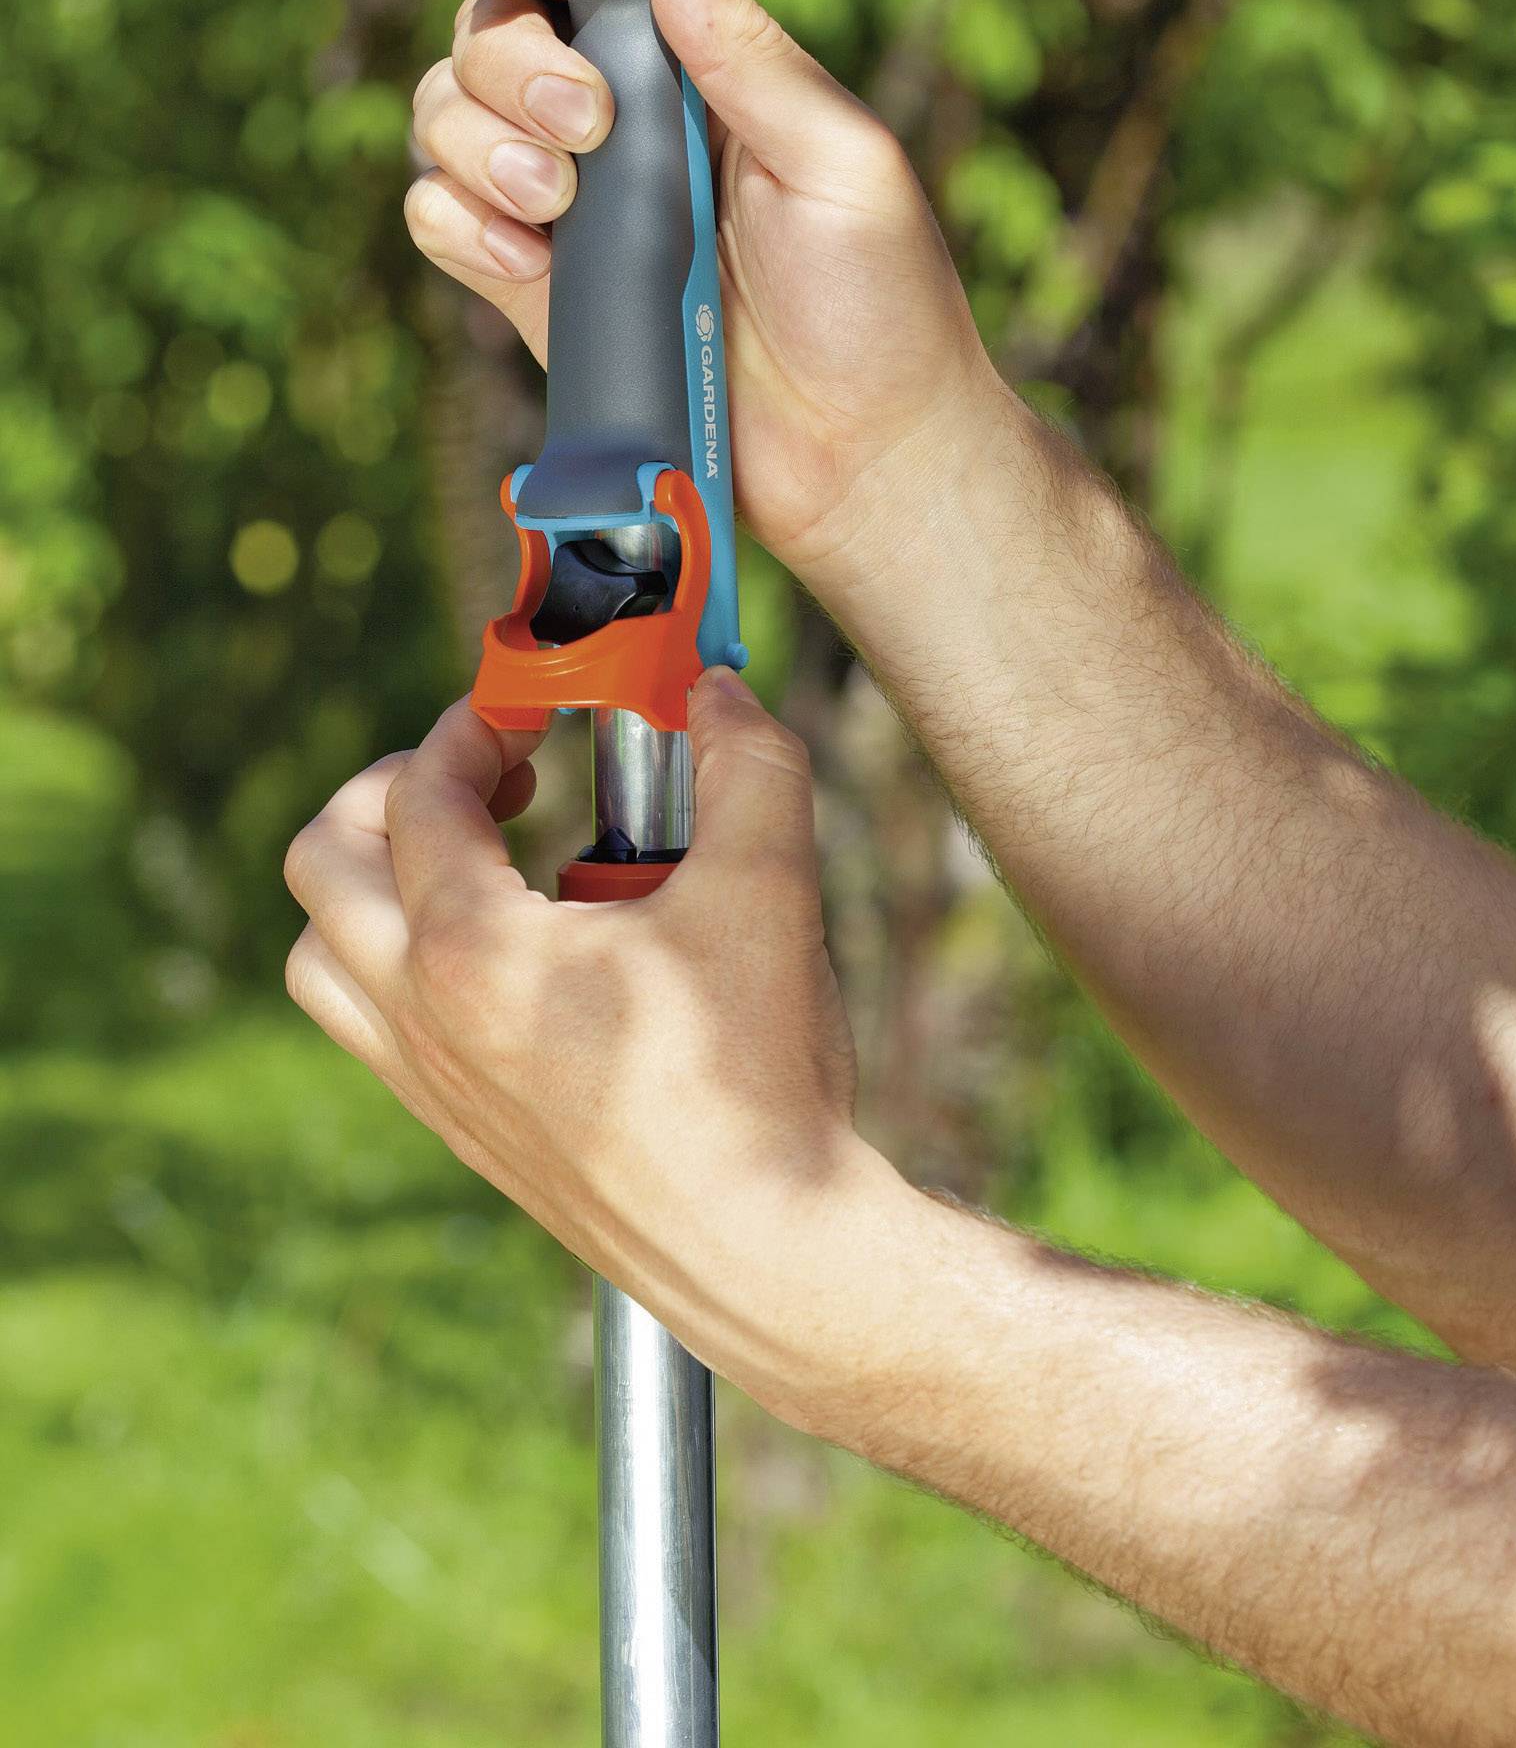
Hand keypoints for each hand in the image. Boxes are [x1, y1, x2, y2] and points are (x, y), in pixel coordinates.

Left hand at [283, 669, 900, 1403]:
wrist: (766, 1250)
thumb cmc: (758, 1081)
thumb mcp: (768, 891)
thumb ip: (749, 765)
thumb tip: (717, 690)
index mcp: (473, 953)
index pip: (419, 793)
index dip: (475, 725)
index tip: (534, 708)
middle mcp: (423, 1019)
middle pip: (321, 863)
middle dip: (390, 791)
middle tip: (487, 775)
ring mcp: (430, 1083)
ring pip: (324, 954)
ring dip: (375, 883)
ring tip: (476, 857)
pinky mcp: (458, 1130)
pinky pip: (369, 1023)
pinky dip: (400, 961)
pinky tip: (511, 951)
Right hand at [406, 0, 1007, 584]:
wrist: (858, 462)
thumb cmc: (880, 305)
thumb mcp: (837, 160)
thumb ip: (746, 47)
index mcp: (700, 70)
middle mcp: (623, 123)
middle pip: (494, 31)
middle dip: (512, 60)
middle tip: (589, 123)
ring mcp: (571, 206)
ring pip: (447, 114)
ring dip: (478, 139)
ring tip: (557, 201)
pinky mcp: (538, 290)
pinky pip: (440, 218)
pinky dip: (458, 223)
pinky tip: (526, 261)